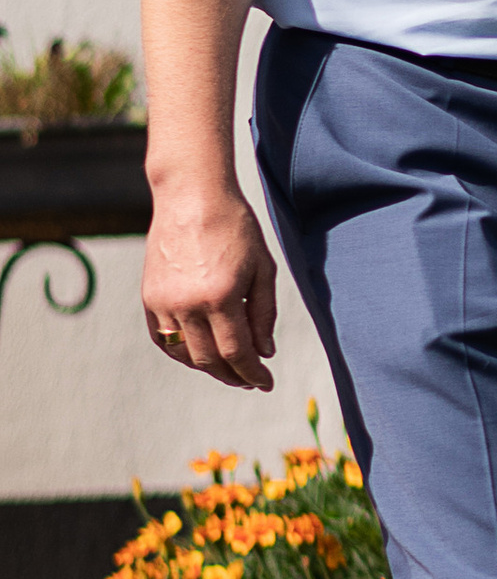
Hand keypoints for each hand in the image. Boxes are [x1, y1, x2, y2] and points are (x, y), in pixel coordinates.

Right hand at [140, 181, 278, 391]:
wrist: (191, 195)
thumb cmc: (235, 227)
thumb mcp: (263, 268)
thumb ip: (264, 313)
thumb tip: (265, 352)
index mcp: (220, 297)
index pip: (237, 352)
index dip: (253, 374)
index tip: (266, 383)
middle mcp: (187, 304)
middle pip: (209, 360)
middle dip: (233, 375)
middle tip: (250, 379)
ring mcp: (163, 302)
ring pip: (184, 354)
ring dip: (208, 367)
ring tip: (228, 368)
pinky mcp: (149, 297)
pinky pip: (162, 338)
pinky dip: (181, 352)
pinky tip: (199, 353)